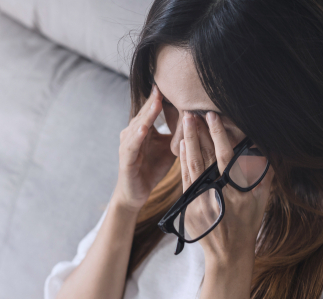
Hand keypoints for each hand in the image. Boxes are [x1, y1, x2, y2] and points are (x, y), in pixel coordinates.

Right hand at [113, 85, 175, 211]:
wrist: (136, 193)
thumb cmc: (151, 169)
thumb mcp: (169, 148)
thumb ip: (178, 135)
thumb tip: (197, 121)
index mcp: (143, 128)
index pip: (152, 109)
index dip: (162, 97)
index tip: (174, 81)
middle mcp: (132, 133)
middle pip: (145, 113)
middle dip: (155, 99)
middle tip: (165, 83)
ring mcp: (127, 145)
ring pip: (138, 125)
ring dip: (147, 114)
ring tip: (157, 100)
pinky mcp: (125, 159)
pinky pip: (132, 145)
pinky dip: (138, 136)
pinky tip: (144, 128)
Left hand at [179, 111, 273, 263]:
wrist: (228, 252)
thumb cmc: (248, 224)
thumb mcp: (261, 201)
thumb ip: (264, 174)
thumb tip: (267, 149)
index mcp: (235, 190)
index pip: (224, 156)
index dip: (218, 135)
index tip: (212, 116)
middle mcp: (216, 194)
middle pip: (204, 157)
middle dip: (197, 133)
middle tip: (192, 112)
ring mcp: (199, 200)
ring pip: (191, 165)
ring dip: (188, 142)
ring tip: (185, 122)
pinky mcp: (188, 206)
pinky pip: (184, 178)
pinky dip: (182, 161)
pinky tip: (181, 145)